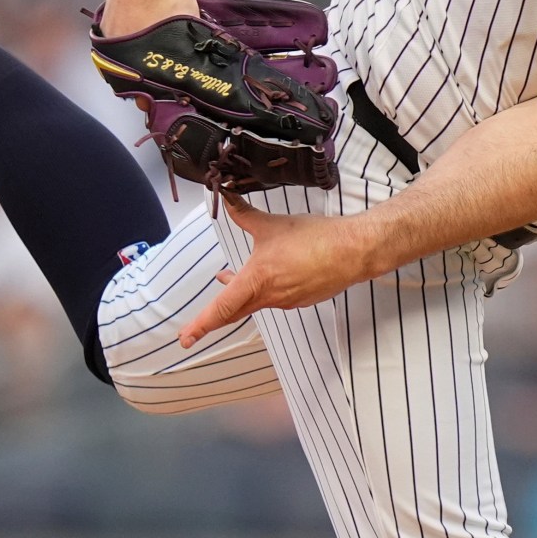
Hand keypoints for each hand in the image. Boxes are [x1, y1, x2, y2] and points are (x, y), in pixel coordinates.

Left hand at [179, 198, 384, 344]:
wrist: (353, 252)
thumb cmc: (313, 239)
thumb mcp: (272, 224)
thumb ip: (244, 214)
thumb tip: (224, 198)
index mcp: (256, 281)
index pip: (221, 308)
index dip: (200, 324)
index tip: (184, 339)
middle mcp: (269, 297)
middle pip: (234, 313)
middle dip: (211, 320)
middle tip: (192, 332)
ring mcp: (287, 302)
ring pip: (255, 301)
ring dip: (239, 294)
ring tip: (226, 277)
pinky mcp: (302, 299)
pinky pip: (276, 298)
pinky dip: (264, 289)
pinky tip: (268, 274)